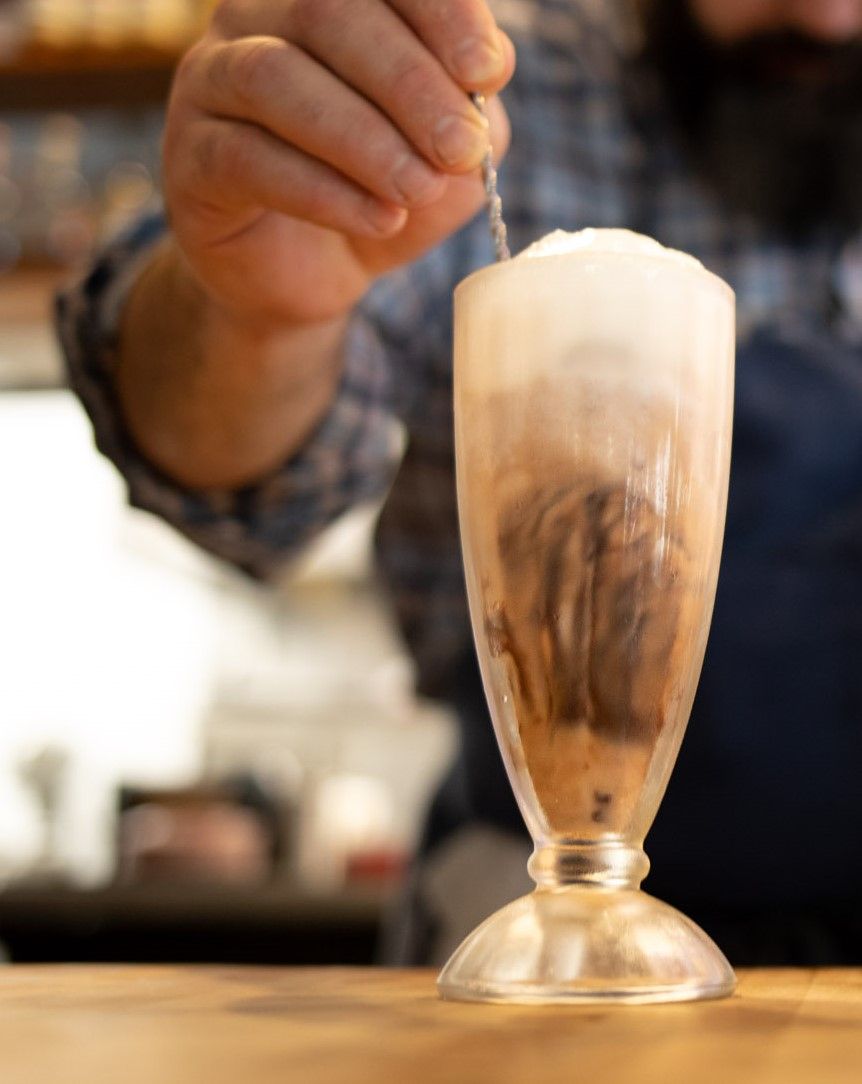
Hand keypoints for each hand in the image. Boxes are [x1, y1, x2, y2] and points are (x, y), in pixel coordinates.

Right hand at [163, 0, 514, 326]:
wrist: (307, 276)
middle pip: (328, 10)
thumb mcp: (442, 158)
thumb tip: (484, 89)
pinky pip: (247, 157)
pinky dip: (323, 191)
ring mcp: (211, 79)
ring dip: (363, 138)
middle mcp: (258, 15)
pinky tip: (379, 220)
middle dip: (409, 82)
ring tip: (418, 189)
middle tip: (460, 147)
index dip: (439, 11)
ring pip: (277, 77)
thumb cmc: (376, 194)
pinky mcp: (190, 156)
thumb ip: (468, 118)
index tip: (489, 71)